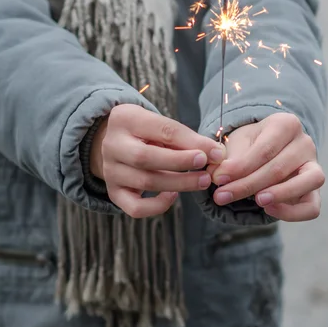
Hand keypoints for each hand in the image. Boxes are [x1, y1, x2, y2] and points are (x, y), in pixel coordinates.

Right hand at [91, 105, 224, 218]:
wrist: (115, 141)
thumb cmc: (146, 131)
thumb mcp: (160, 125)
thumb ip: (185, 138)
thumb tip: (217, 154)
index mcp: (125, 119)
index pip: (162, 130)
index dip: (191, 142)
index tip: (215, 152)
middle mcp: (112, 145)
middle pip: (146, 157)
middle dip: (181, 163)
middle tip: (206, 169)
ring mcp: (110, 171)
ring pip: (145, 182)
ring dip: (179, 184)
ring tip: (202, 181)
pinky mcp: (113, 192)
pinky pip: (135, 207)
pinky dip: (157, 206)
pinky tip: (172, 195)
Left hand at [209, 113, 324, 221]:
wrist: (263, 152)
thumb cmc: (249, 146)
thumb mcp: (236, 145)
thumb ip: (228, 160)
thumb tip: (217, 176)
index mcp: (286, 124)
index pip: (264, 149)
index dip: (240, 167)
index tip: (218, 179)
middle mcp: (305, 143)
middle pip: (279, 168)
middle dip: (247, 185)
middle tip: (221, 196)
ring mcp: (314, 166)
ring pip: (308, 181)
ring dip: (280, 194)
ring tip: (256, 202)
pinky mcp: (315, 191)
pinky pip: (312, 207)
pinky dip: (293, 212)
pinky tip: (269, 210)